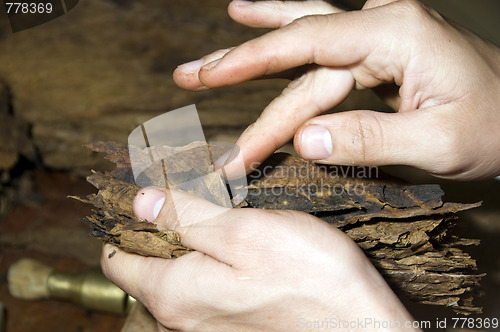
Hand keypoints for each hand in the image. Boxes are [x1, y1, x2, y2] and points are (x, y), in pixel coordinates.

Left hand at [101, 187, 414, 330]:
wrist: (362, 329)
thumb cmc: (311, 279)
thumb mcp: (244, 232)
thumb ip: (185, 217)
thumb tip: (139, 202)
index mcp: (174, 295)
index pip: (117, 261)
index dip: (126, 222)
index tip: (147, 194)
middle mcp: (182, 320)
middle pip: (146, 269)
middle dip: (161, 229)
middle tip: (193, 198)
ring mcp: (207, 329)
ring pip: (177, 278)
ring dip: (190, 245)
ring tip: (221, 218)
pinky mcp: (232, 328)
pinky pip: (204, 292)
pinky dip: (211, 265)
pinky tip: (240, 248)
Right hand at [174, 0, 499, 179]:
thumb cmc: (496, 128)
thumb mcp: (441, 142)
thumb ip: (372, 138)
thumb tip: (304, 142)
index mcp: (395, 34)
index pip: (307, 42)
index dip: (252, 60)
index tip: (207, 77)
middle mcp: (380, 26)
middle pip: (298, 53)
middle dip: (239, 69)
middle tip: (188, 78)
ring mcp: (378, 37)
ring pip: (303, 47)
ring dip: (253, 52)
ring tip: (210, 57)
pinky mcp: (376, 53)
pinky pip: (321, 48)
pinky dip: (283, 36)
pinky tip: (255, 19)